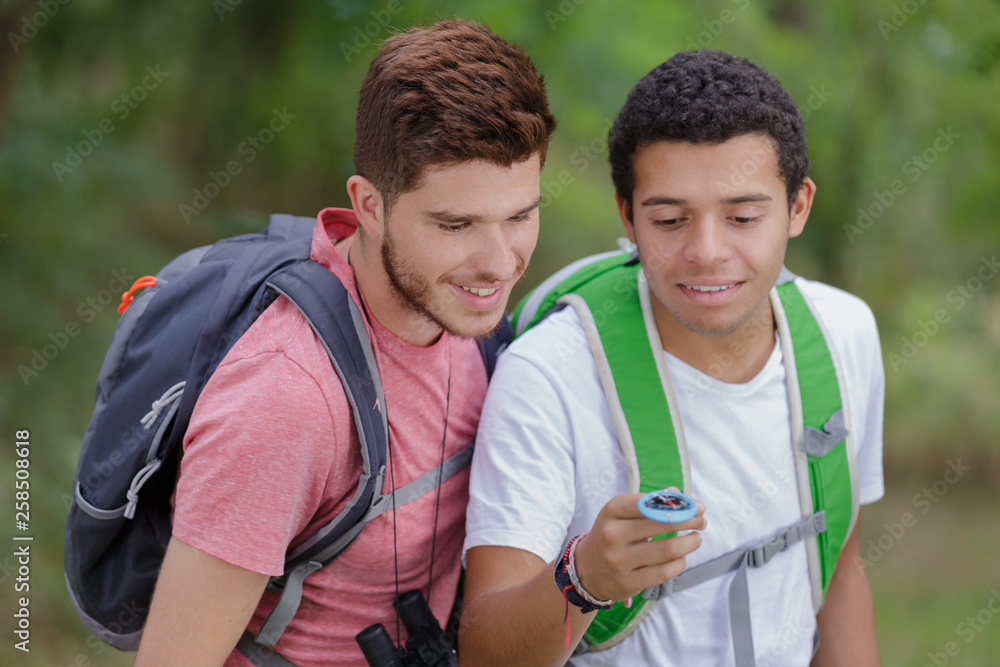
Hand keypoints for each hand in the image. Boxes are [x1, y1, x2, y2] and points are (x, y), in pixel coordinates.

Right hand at [572, 490, 705, 601]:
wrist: (586, 570)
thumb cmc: (610, 535)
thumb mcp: (620, 514)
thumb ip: (648, 503)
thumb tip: (677, 493)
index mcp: (611, 511)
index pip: (648, 502)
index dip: (678, 503)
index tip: (696, 506)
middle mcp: (613, 534)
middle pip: (661, 524)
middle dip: (689, 520)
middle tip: (702, 521)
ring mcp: (619, 560)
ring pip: (667, 550)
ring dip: (689, 543)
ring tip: (696, 539)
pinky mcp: (627, 582)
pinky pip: (663, 572)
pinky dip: (679, 564)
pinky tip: (682, 558)